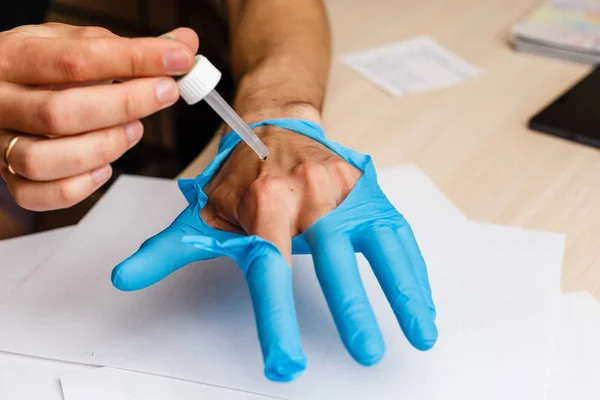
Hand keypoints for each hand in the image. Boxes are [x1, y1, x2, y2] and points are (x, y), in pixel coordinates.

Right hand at [0, 23, 197, 210]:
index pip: (77, 59)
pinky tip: (104, 166)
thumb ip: (124, 46)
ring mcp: (0, 144)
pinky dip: (81, 186)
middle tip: (165, 94)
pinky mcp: (9, 179)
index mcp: (12, 57)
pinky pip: (39, 195)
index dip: (135, 60)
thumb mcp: (71, 42)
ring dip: (104, 147)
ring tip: (134, 130)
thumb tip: (184, 43)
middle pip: (62, 113)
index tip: (177, 59)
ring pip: (45, 160)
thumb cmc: (39, 67)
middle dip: (126, 105)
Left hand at [112, 118, 437, 381]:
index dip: (277, 322)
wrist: (279, 123)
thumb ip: (167, 248)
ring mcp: (346, 192)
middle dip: (352, 310)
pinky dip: (412, 269)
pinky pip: (397, 233)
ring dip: (402, 291)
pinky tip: (421, 301)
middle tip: (366, 353)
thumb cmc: (242, 173)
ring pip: (380, 244)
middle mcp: (310, 196)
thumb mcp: (203, 209)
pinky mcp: (370, 191)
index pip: (270, 273)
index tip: (285, 364)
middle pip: (334, 260)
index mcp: (265, 207)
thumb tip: (123, 278)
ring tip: (420, 333)